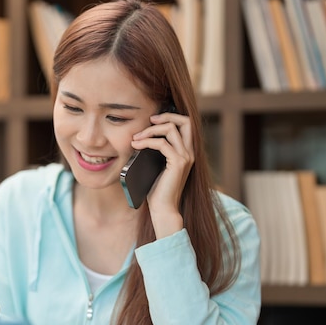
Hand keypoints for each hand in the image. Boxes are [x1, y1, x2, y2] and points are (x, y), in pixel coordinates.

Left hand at [131, 111, 193, 236]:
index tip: (152, 121)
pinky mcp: (178, 163)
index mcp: (186, 152)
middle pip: (185, 121)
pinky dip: (147, 141)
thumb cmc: (157, 190)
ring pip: (171, 128)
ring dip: (150, 130)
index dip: (170, 117)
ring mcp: (186, 157)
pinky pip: (162, 143)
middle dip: (166, 115)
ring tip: (136, 138)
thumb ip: (157, 151)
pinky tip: (137, 145)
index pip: (186, 125)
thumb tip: (141, 136)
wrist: (163, 209)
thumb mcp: (157, 166)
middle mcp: (189, 152)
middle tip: (149, 120)